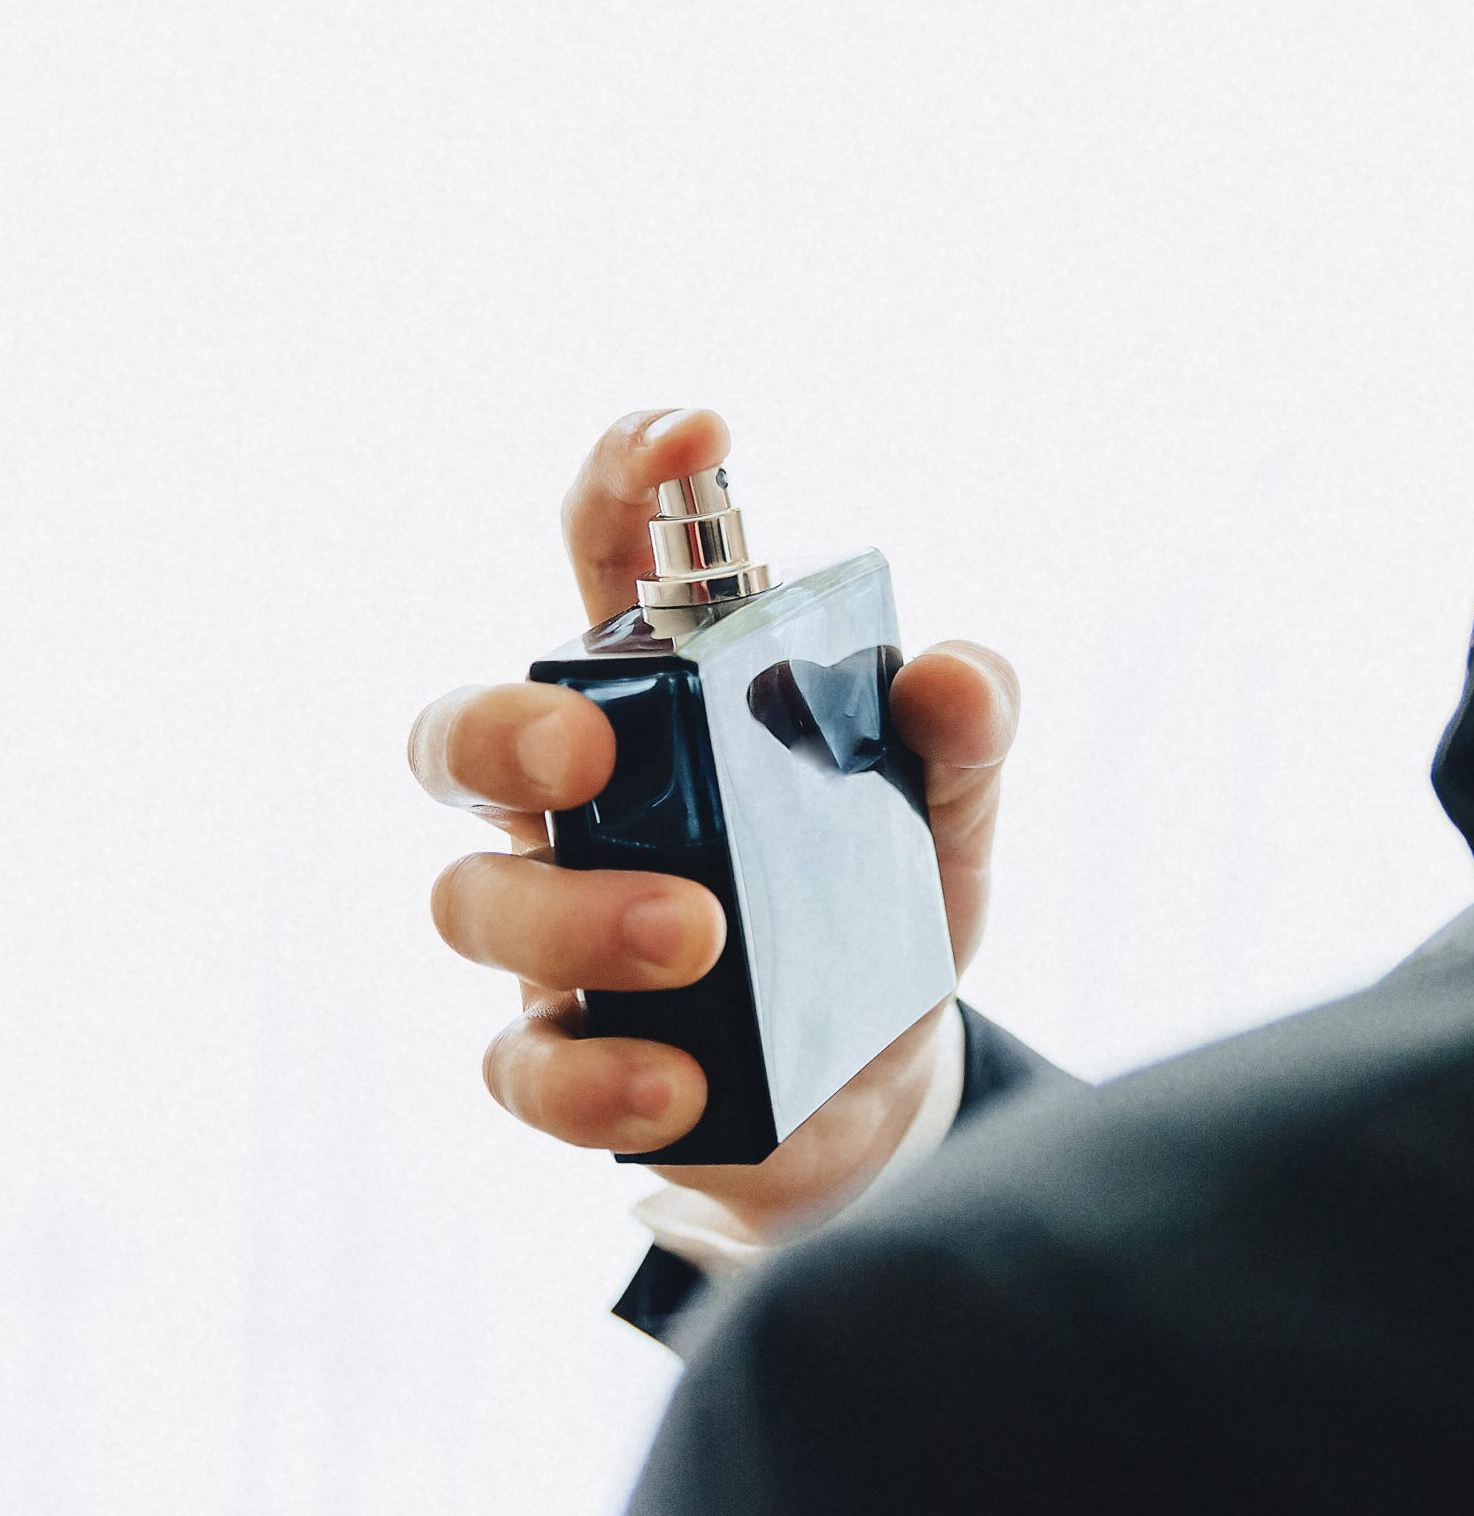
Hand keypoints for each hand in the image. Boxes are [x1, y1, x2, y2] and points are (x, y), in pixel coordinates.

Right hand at [409, 408, 1017, 1233]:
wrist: (877, 1081)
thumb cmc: (883, 904)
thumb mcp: (948, 808)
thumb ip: (966, 731)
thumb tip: (951, 671)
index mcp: (666, 706)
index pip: (603, 560)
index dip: (624, 478)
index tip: (699, 434)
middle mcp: (586, 805)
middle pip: (465, 733)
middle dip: (505, 726)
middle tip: (592, 748)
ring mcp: (557, 930)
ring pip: (469, 900)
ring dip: (573, 913)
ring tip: (696, 934)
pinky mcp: (568, 1056)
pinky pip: (521, 1067)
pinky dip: (591, 1076)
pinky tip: (677, 1079)